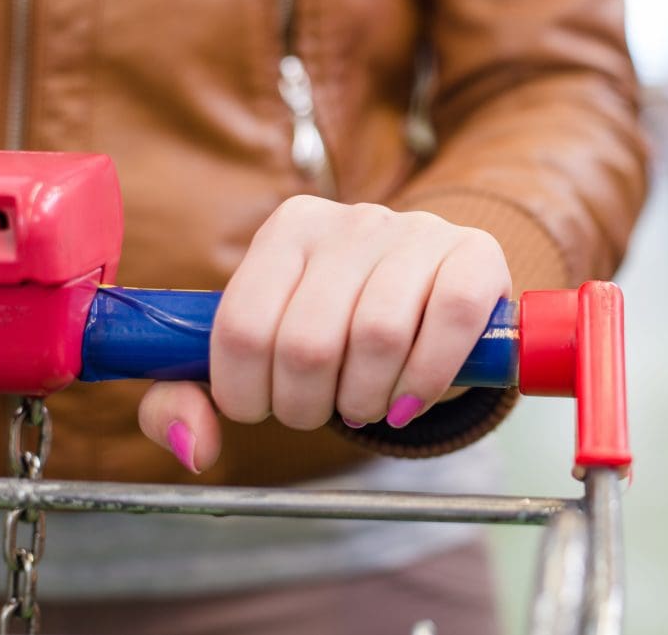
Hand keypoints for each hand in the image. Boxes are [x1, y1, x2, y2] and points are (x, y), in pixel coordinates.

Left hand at [136, 195, 511, 472]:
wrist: (438, 297)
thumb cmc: (344, 330)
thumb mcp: (265, 353)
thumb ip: (193, 395)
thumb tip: (193, 446)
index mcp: (289, 230)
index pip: (241, 327)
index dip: (247, 394)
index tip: (266, 410)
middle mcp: (352, 219)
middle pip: (306, 342)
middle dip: (308, 405)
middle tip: (324, 412)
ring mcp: (417, 231)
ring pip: (377, 335)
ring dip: (368, 399)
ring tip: (368, 405)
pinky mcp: (474, 254)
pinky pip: (449, 319)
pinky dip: (426, 378)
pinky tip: (412, 398)